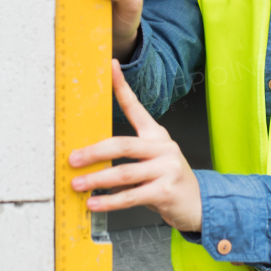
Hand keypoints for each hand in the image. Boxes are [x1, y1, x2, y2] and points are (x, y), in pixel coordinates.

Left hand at [68, 58, 202, 233]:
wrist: (197, 203)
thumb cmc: (167, 180)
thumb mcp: (152, 159)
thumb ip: (128, 156)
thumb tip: (89, 158)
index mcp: (156, 135)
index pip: (137, 106)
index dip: (122, 86)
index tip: (111, 67)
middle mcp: (163, 148)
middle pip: (123, 145)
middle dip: (94, 152)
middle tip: (73, 159)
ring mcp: (166, 169)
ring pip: (124, 173)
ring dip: (97, 179)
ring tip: (78, 184)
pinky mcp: (165, 191)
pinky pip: (131, 196)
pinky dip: (109, 201)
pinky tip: (95, 203)